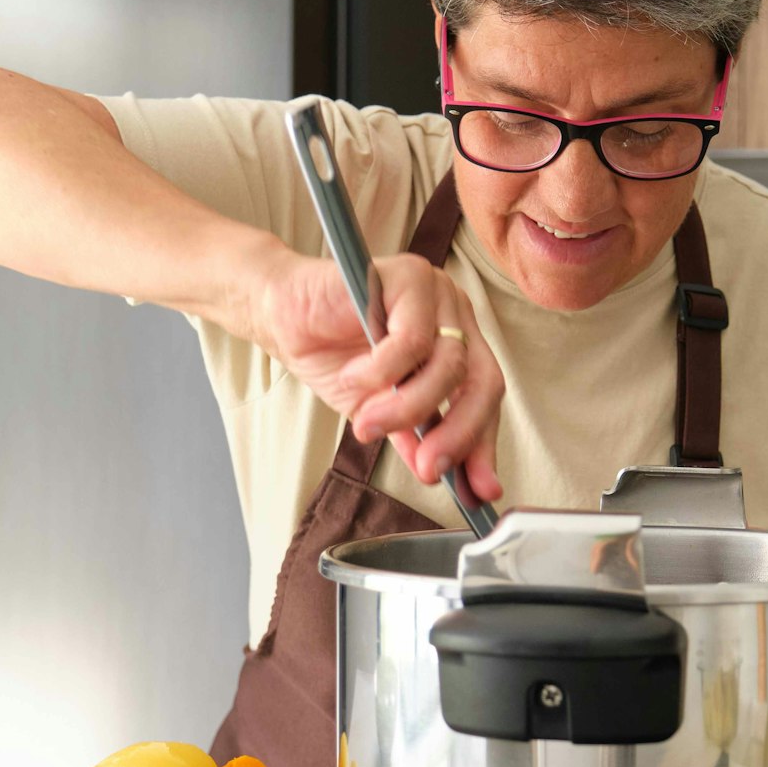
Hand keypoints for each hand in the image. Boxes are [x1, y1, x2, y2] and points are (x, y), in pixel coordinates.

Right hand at [250, 249, 503, 504]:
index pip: (485, 395)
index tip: (481, 490)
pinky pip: (412, 340)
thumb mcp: (379, 410)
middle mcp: (455, 315)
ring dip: (407, 407)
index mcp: (456, 342)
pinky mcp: (410, 276)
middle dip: (458, 433)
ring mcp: (437, 293)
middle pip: (482, 380)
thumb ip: (413, 436)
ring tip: (369, 423)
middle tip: (428, 468)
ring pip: (448, 364)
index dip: (483, 443)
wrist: (281, 315)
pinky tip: (352, 378)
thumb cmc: (332, 355)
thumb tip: (436, 474)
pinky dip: (381, 371)